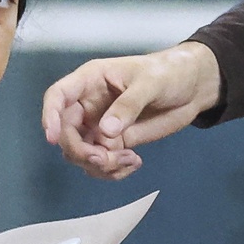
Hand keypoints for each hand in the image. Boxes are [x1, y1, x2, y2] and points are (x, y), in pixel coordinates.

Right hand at [41, 42, 222, 178]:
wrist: (193, 88)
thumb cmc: (169, 72)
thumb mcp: (150, 83)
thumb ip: (128, 105)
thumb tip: (106, 132)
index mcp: (91, 81)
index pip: (58, 96)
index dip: (50, 116)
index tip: (53, 138)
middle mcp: (89, 104)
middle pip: (67, 133)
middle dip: (81, 151)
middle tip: (104, 159)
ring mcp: (100, 126)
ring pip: (81, 154)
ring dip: (100, 165)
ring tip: (130, 159)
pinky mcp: (115, 143)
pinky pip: (101, 164)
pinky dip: (113, 171)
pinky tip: (134, 163)